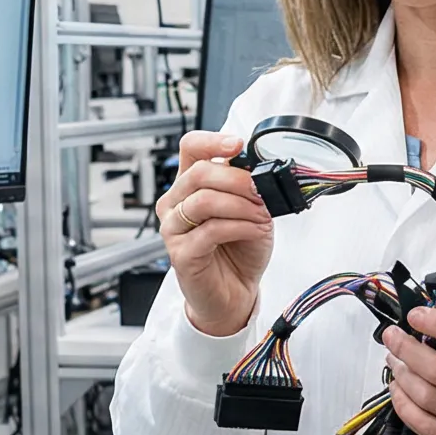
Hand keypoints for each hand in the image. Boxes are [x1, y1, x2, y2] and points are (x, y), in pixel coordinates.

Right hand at [155, 131, 272, 335]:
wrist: (235, 293)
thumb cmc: (239, 250)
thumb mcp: (251, 210)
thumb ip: (249, 188)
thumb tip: (260, 169)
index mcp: (189, 185)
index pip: (190, 148)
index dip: (212, 141)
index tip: (238, 145)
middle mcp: (175, 203)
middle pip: (198, 173)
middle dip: (238, 180)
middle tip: (262, 191)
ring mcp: (173, 228)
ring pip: (204, 200)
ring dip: (241, 205)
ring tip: (262, 215)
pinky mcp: (180, 253)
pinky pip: (211, 230)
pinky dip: (240, 227)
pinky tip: (255, 231)